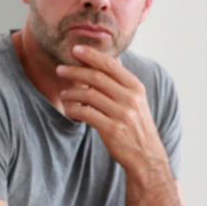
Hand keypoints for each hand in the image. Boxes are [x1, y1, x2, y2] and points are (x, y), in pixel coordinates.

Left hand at [56, 45, 168, 181]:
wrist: (146, 156)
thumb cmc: (136, 126)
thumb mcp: (136, 101)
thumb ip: (122, 83)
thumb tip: (109, 61)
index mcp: (136, 87)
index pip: (111, 65)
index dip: (92, 55)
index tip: (75, 49)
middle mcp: (130, 98)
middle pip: (97, 78)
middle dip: (75, 71)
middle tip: (60, 69)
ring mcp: (122, 114)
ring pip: (89, 95)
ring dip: (71, 92)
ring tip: (63, 94)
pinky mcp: (112, 129)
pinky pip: (86, 114)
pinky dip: (74, 109)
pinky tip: (68, 109)